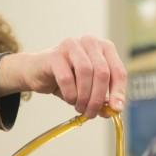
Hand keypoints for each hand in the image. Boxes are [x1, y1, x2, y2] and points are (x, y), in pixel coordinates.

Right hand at [0, 36, 126, 117]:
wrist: (37, 72)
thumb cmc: (67, 79)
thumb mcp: (88, 89)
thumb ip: (102, 98)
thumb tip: (114, 111)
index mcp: (104, 48)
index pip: (118, 71)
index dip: (118, 92)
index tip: (115, 109)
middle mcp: (90, 42)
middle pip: (102, 72)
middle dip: (98, 98)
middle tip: (91, 113)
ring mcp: (72, 45)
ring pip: (86, 73)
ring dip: (84, 97)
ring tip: (79, 107)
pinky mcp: (55, 55)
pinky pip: (66, 78)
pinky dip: (70, 94)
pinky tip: (69, 99)